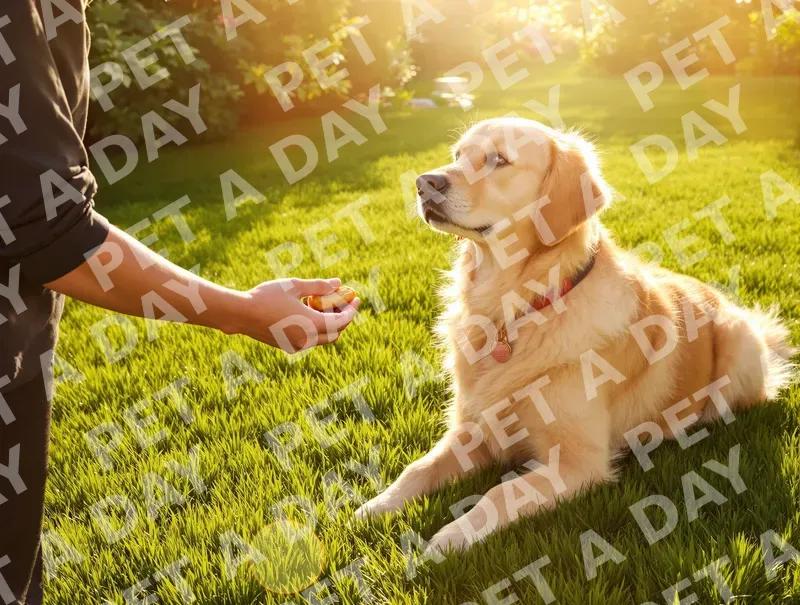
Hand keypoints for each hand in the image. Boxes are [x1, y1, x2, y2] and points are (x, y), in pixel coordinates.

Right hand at [223, 277, 359, 351]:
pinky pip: (309, 340)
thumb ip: (319, 285)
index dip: (351, 310)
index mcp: (311, 324)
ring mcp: (296, 346)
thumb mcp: (294, 285)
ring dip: (328, 323)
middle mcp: (307, 340)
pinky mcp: (287, 347)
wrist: (240, 314)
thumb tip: (337, 283)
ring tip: (323, 303)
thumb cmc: (267, 296)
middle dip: (343, 318)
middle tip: (342, 301)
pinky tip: (307, 311)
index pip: (342, 321)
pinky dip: (315, 328)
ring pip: (322, 338)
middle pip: (335, 333)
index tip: (356, 298)